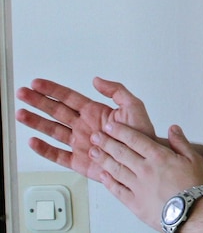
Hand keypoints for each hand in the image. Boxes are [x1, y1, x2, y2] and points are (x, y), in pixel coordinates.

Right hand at [16, 77, 156, 181]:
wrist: (144, 158)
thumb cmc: (141, 132)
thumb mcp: (133, 105)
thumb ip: (116, 90)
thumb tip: (97, 80)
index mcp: (94, 111)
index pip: (68, 97)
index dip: (52, 89)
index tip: (37, 83)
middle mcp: (83, 125)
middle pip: (55, 111)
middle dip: (38, 102)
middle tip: (22, 93)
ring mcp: (79, 143)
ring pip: (52, 130)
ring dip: (36, 122)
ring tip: (21, 113)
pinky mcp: (79, 161)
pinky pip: (58, 155)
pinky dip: (45, 149)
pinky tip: (33, 141)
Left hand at [89, 122, 202, 229]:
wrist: (192, 213)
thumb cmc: (194, 188)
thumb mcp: (193, 158)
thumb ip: (180, 142)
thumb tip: (173, 129)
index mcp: (158, 157)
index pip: (135, 139)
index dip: (121, 131)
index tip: (111, 126)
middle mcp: (145, 169)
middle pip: (121, 152)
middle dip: (106, 142)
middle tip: (96, 136)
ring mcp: (138, 187)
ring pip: (116, 170)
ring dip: (103, 159)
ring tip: (94, 153)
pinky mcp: (135, 203)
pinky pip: (118, 191)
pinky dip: (108, 182)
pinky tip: (103, 176)